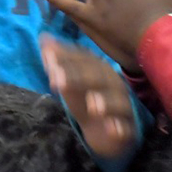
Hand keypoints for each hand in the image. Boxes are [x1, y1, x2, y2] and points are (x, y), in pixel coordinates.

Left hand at [40, 36, 136, 159]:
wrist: (107, 133)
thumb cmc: (87, 103)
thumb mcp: (71, 84)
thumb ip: (59, 64)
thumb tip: (44, 38)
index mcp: (101, 71)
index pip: (86, 60)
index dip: (68, 58)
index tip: (47, 58)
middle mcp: (114, 86)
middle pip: (100, 79)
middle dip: (80, 78)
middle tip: (58, 81)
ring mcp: (123, 107)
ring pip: (118, 102)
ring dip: (107, 102)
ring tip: (93, 105)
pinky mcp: (127, 129)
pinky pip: (126, 127)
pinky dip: (120, 127)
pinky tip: (112, 128)